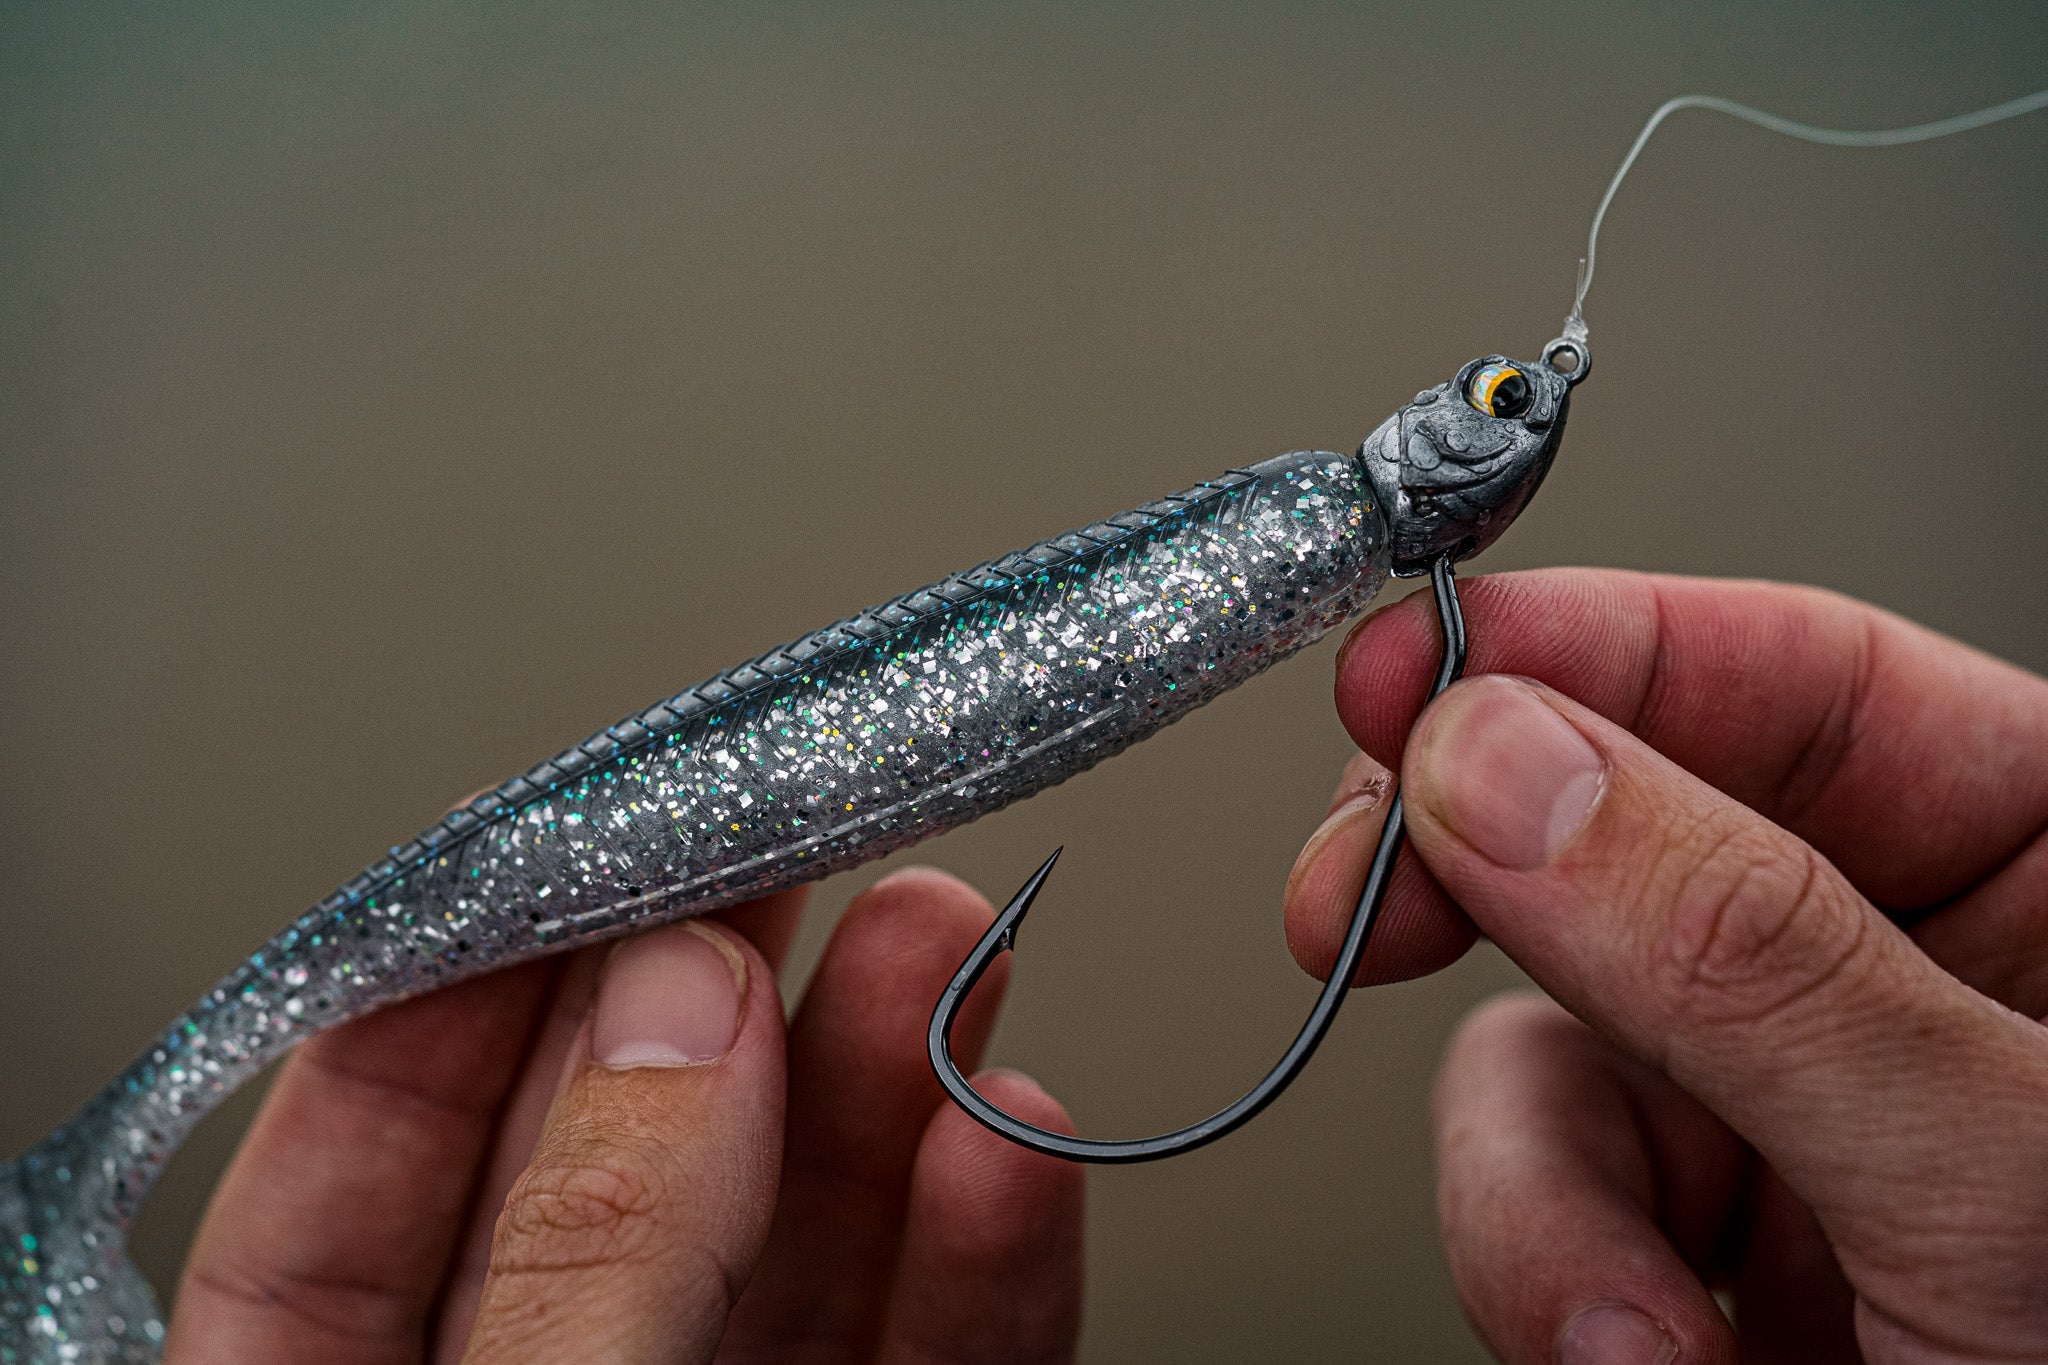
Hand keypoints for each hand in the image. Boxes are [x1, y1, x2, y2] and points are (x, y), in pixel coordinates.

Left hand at [164, 869, 1083, 1362]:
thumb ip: (583, 1269)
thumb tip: (673, 1015)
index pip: (351, 1185)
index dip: (453, 990)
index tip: (565, 840)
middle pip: (615, 1178)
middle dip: (720, 998)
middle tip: (799, 844)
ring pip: (795, 1251)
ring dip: (884, 1084)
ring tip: (943, 931)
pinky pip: (930, 1364)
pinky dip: (985, 1252)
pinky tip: (1008, 1134)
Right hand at [1285, 569, 2047, 1362]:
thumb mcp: (2001, 1177)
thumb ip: (1751, 952)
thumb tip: (1506, 759)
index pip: (1795, 679)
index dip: (1589, 647)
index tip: (1404, 665)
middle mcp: (1898, 979)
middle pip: (1615, 836)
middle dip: (1471, 883)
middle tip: (1354, 902)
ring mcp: (1787, 1118)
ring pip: (1546, 1046)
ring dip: (1537, 1191)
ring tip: (1629, 1328)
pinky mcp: (1704, 1248)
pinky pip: (1550, 1197)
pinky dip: (1554, 1285)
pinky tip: (1645, 1361)